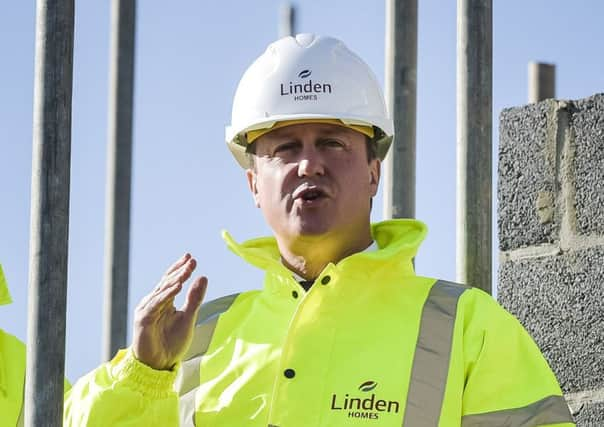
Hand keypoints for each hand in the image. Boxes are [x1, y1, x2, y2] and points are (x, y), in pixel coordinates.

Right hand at [132, 253, 207, 369]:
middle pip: (167, 282)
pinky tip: (177, 288)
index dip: (180, 269)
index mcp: (164, 301)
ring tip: (186, 271)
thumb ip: (195, 298)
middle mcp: (154, 303)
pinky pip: (155, 305)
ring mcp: (147, 310)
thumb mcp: (188, 317)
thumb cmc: (172, 343)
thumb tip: (203, 276)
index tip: (191, 258)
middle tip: (191, 260)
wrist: (160, 365)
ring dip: (174, 280)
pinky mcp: (143, 320)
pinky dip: (166, 296)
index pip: (172, 280)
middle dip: (179, 271)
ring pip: (162, 291)